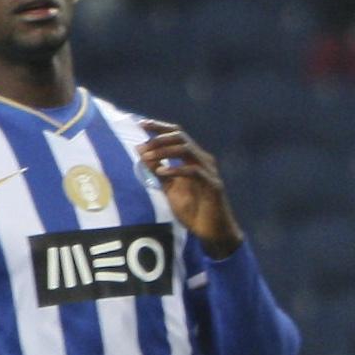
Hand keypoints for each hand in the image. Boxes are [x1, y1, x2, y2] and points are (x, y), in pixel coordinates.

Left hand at [138, 120, 241, 257]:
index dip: (160, 127)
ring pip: (187, 150)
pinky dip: (175, 169)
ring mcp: (209, 171)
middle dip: (159, 138)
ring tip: (147, 157)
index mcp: (193, 158)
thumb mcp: (169, 188)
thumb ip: (158, 171)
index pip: (177, 135)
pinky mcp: (213, 185)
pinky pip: (193, 171)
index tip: (141, 123)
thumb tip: (141, 151)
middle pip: (181, 137)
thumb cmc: (193, 210)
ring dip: (165, 151)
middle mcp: (203, 160)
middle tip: (142, 146)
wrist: (212, 231)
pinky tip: (161, 173)